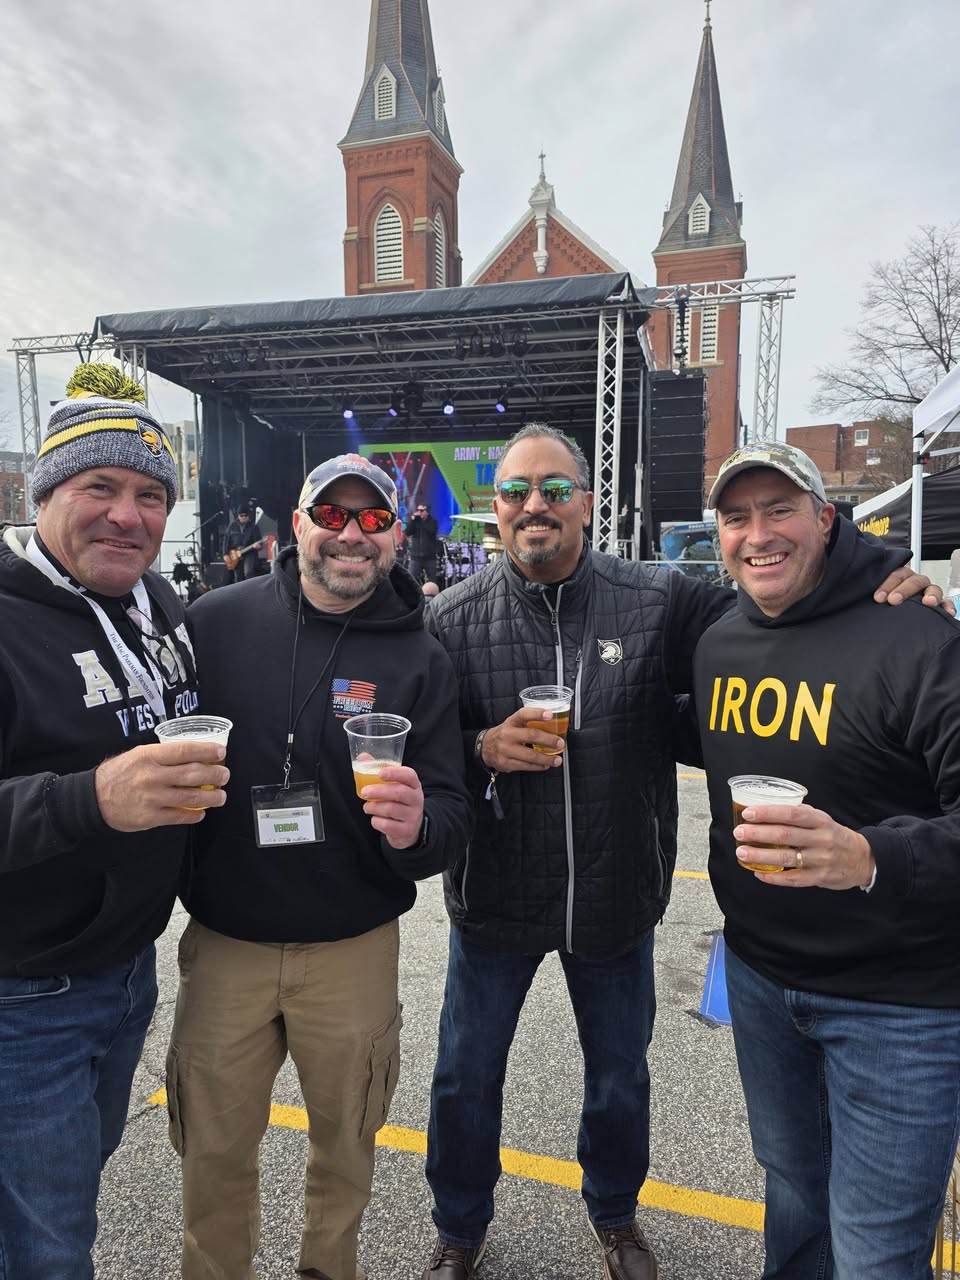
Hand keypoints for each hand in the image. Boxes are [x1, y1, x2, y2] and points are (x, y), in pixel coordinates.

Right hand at [95, 741, 229, 830]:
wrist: (93, 799)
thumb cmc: (118, 774)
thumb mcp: (137, 755)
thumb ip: (163, 755)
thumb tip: (193, 754)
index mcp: (149, 756)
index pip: (185, 751)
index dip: (207, 751)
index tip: (221, 752)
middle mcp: (152, 776)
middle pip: (193, 774)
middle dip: (215, 775)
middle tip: (225, 775)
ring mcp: (152, 798)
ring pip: (191, 798)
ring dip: (211, 797)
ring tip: (221, 796)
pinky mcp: (150, 817)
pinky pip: (179, 817)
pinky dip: (194, 815)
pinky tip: (202, 812)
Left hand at [359, 762, 424, 847]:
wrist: (410, 828)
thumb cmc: (398, 802)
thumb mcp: (394, 786)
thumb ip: (379, 770)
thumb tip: (362, 756)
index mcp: (414, 785)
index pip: (409, 775)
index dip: (395, 773)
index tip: (380, 773)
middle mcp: (416, 799)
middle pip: (399, 793)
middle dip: (378, 791)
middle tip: (364, 792)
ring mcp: (413, 816)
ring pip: (390, 809)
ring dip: (374, 807)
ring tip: (367, 807)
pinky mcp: (406, 830)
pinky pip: (387, 825)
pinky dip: (376, 821)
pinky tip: (375, 818)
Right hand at [479, 706, 564, 772]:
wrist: (484, 748)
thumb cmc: (504, 734)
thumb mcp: (512, 724)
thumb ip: (528, 723)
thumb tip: (553, 726)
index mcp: (511, 722)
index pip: (523, 714)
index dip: (537, 713)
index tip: (550, 714)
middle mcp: (507, 734)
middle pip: (531, 735)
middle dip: (549, 740)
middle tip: (560, 743)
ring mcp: (506, 750)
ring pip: (530, 755)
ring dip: (547, 758)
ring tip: (557, 760)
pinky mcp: (506, 763)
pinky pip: (526, 766)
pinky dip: (538, 766)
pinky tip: (545, 765)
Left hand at [734, 803, 874, 889]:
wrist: (863, 859)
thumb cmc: (833, 835)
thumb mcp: (821, 819)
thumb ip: (798, 815)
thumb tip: (765, 809)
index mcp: (821, 820)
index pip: (792, 814)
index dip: (769, 813)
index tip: (748, 813)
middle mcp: (822, 839)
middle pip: (786, 835)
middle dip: (758, 833)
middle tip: (739, 832)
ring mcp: (821, 860)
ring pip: (787, 858)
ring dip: (761, 856)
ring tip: (742, 853)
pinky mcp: (820, 878)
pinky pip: (793, 879)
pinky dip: (774, 877)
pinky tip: (758, 874)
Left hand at [874, 566, 953, 614]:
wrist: (892, 609)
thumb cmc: (885, 601)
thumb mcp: (878, 595)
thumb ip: (873, 595)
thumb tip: (864, 600)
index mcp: (901, 576)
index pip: (896, 574)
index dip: (887, 584)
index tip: (878, 597)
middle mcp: (916, 582)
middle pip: (914, 581)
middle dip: (904, 590)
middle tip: (893, 600)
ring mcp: (928, 592)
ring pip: (933, 589)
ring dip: (931, 595)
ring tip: (928, 602)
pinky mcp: (938, 604)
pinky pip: (946, 603)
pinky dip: (948, 607)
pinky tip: (947, 613)